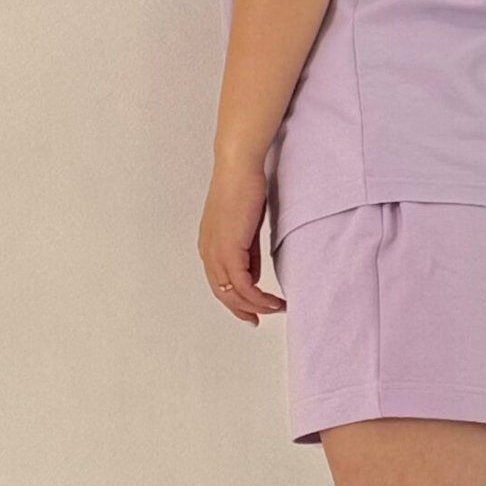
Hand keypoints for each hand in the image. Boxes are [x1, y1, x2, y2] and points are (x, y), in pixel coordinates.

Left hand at [199, 155, 286, 325]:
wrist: (239, 167)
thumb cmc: (243, 187)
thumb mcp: (247, 227)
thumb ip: (248, 253)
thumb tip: (253, 275)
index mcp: (210, 245)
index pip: (220, 283)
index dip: (236, 301)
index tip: (253, 311)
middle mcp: (208, 251)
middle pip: (223, 294)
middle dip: (243, 309)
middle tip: (261, 318)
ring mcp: (216, 251)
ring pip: (232, 293)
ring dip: (255, 305)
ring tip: (276, 308)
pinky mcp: (228, 249)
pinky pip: (242, 284)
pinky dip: (257, 297)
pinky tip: (272, 300)